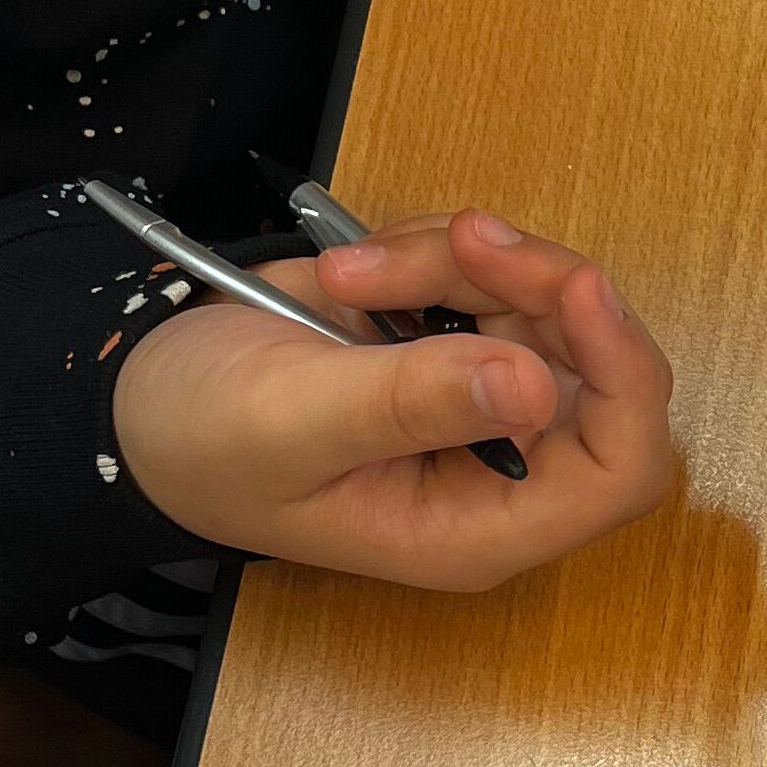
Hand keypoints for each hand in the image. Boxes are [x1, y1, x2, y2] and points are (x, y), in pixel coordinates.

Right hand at [112, 206, 678, 591]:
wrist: (143, 397)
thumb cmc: (204, 442)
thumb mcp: (292, 424)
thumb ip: (410, 405)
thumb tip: (531, 386)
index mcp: (481, 526)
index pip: (621, 469)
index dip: (623, 377)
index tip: (577, 287)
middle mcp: (504, 468)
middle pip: (599, 365)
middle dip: (534, 288)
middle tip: (457, 240)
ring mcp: (488, 398)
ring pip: (545, 300)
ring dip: (460, 261)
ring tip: (349, 273)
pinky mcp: (464, 338)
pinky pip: (497, 271)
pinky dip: (436, 248)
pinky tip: (354, 270)